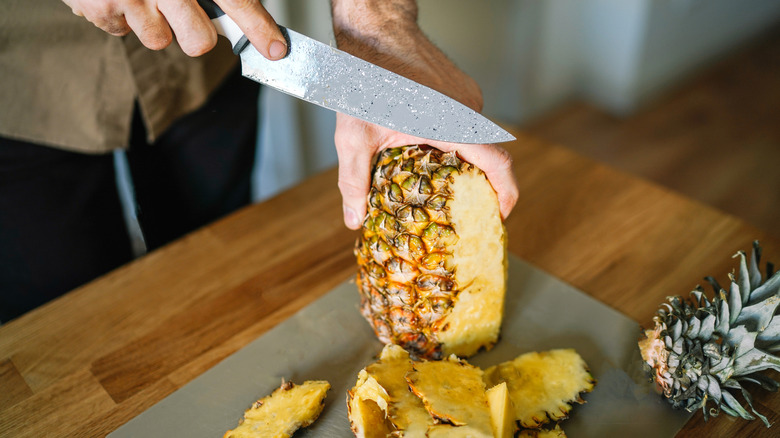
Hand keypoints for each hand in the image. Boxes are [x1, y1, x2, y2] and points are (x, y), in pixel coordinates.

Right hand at [62, 0, 286, 58]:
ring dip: (156, 23)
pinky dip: (125, 16)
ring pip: (159, 40)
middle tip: (185, 13)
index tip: (275, 49)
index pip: (235, 0)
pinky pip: (124, 32)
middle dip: (196, 34)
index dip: (257, 26)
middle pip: (197, 41)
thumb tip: (246, 13)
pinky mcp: (102, 8)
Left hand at [331, 0, 517, 228]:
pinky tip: (422, 146)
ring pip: (471, 139)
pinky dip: (450, 139)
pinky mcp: (462, 88)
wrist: (374, 32)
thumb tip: (355, 220)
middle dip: (472, 185)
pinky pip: (463, 121)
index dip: (505, 194)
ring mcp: (467, 96)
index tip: (499, 216)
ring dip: (456, 159)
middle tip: (453, 208)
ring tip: (429, 176)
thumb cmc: (364, 78)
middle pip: (484, 156)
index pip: (497, 164)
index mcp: (452, 124)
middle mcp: (467, 109)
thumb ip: (355, 181)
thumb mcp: (354, 137)